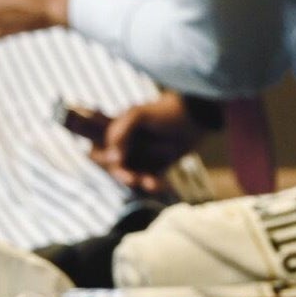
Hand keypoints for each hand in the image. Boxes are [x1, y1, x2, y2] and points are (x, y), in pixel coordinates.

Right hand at [91, 92, 205, 192]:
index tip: (116, 159)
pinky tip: (159, 185)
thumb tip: (113, 156)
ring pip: (131, 175)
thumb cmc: (167, 111)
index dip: (101, 157)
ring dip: (138, 181)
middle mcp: (127, 144)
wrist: (198, 117)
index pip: (97, 147)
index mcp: (118, 130)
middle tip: (132, 178)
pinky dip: (152, 184)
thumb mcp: (139, 114)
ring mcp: (142, 155)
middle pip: (113, 166)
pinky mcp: (158, 165)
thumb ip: (120, 131)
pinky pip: (149, 179)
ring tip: (151, 183)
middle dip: (121, 174)